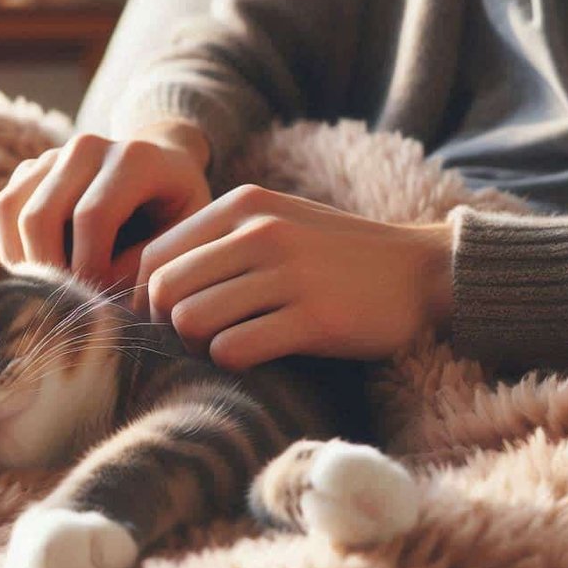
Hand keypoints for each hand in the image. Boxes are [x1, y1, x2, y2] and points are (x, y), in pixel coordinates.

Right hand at [0, 120, 212, 285]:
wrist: (163, 170)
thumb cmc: (177, 213)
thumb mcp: (182, 239)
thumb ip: (145, 266)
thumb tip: (97, 295)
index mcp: (133, 158)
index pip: (92, 218)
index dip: (89, 269)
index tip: (99, 304)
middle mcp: (87, 147)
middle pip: (40, 215)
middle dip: (45, 271)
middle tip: (60, 310)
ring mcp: (53, 155)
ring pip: (8, 210)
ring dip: (16, 262)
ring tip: (40, 298)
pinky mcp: (29, 170)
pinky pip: (0, 211)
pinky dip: (4, 249)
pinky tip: (26, 281)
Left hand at [135, 185, 454, 368]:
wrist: (422, 272)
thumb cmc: (337, 256)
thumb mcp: (277, 223)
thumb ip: (219, 240)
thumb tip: (150, 284)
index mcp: (245, 205)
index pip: (155, 254)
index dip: (146, 298)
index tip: (165, 321)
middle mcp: (261, 232)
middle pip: (165, 291)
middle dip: (168, 326)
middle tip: (195, 341)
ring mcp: (288, 274)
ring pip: (192, 321)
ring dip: (200, 346)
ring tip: (227, 346)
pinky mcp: (314, 319)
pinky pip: (234, 349)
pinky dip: (232, 361)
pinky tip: (254, 356)